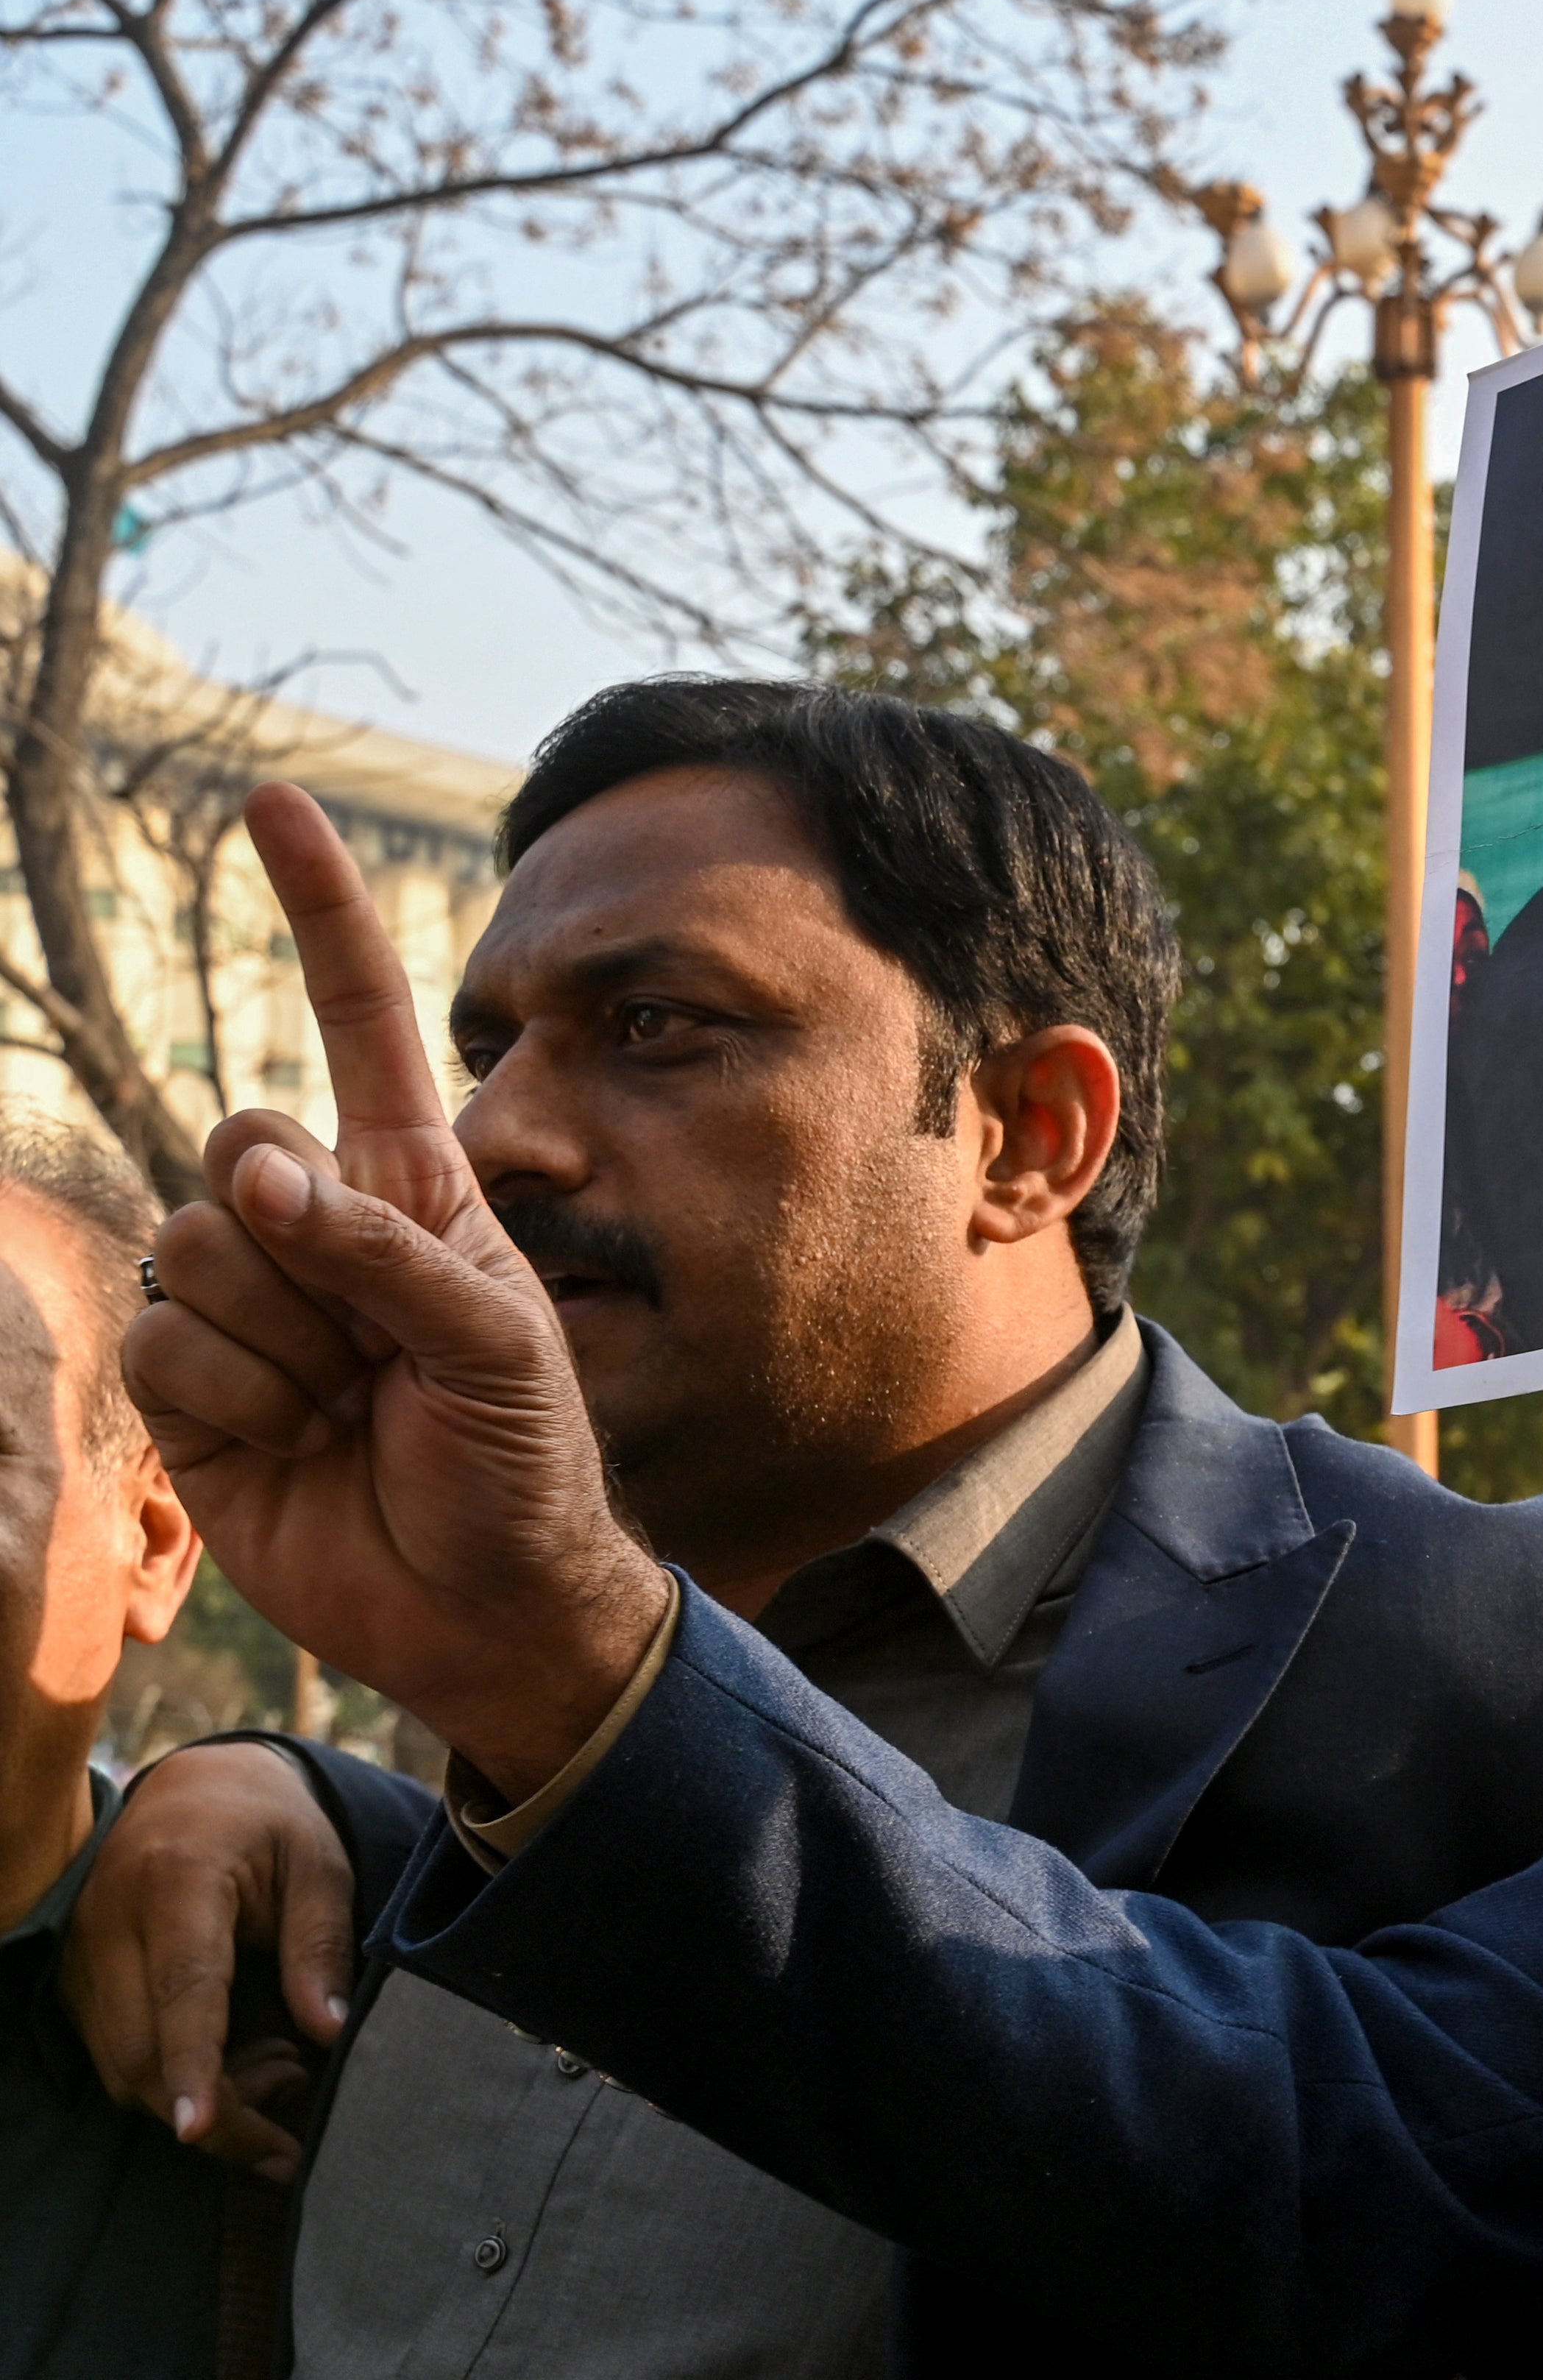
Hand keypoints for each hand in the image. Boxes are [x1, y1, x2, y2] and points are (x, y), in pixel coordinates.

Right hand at [60, 1741, 352, 2181]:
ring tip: (282, 2068)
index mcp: (176, 1879)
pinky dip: (172, 2078)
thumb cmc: (269, 1824)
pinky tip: (238, 2057)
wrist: (194, 1788)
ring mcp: (79, 1953)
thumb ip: (321, 1944)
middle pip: (139, 2050)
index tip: (201, 2128)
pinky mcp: (75, 1980)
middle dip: (213, 2110)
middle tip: (295, 2107)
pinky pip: (113, 2056)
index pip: (181, 1989)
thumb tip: (328, 2030)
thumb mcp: (319, 1863)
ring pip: (119, 2067)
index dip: (194, 2064)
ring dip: (196, 2098)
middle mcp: (107, 1921)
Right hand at [122, 785, 666, 1795]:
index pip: (358, 1020)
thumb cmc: (522, 1459)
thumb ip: (388, 1250)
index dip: (318, 914)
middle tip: (381, 1345)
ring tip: (351, 1404)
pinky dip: (235, 1400)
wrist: (484, 1595)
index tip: (276, 804)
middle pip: (240, 1148)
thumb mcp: (500, 1342)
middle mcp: (318, 1224)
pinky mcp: (189, 1388)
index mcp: (409, 1182)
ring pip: (194, 1251)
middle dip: (306, 1248)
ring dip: (282, 1342)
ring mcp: (247, 1303)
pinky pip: (163, 1345)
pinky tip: (294, 1441)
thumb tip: (261, 1175)